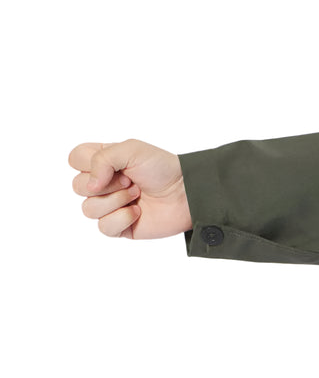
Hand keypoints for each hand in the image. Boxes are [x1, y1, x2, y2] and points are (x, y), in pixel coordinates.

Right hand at [68, 139, 192, 238]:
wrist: (185, 193)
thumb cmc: (162, 168)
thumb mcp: (131, 150)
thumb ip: (101, 159)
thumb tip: (89, 185)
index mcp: (104, 162)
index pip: (74, 159)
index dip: (88, 163)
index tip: (114, 163)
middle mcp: (104, 183)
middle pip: (77, 187)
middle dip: (107, 183)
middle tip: (131, 180)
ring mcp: (110, 206)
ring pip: (88, 209)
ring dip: (116, 200)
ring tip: (137, 194)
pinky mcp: (120, 226)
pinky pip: (104, 227)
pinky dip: (122, 218)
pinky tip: (138, 212)